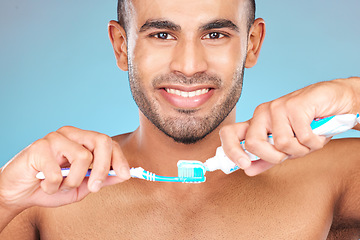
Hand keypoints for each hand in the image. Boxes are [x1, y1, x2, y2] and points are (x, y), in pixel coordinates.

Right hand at [0, 126, 129, 211]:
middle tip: (94, 188)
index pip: (109, 143)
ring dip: (73, 181)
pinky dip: (53, 186)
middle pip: (101, 141)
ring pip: (83, 157)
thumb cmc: (52, 187)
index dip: (119, 159)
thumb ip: (102, 179)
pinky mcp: (39, 147)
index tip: (126, 175)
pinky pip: (58, 172)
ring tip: (60, 186)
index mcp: (83, 141)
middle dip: (103, 168)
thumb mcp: (82, 187)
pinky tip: (44, 184)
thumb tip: (125, 174)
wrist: (19, 193)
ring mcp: (55, 138)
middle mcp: (72, 134)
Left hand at [220, 77, 359, 175]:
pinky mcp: (294, 105)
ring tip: (310, 139)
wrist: (337, 102)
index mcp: (256, 123)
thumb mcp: (286, 147)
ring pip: (281, 143)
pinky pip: (302, 137)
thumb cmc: (309, 125)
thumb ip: (267, 158)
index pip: (229, 133)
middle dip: (274, 157)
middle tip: (290, 152)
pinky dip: (315, 142)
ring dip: (301, 149)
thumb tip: (247, 170)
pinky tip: (319, 133)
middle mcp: (262, 113)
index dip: (230, 151)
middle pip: (253, 143)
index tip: (243, 165)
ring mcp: (277, 107)